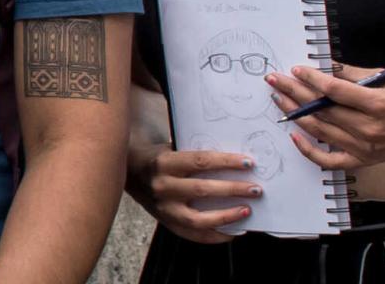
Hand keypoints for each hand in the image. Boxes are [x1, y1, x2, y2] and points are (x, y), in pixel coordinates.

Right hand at [127, 143, 258, 244]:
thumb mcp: (172, 148)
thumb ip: (196, 156)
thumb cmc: (159, 158)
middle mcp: (163, 186)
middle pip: (203, 190)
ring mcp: (164, 208)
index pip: (201, 161)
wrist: (128, 172)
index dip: (226, 162)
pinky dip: (215, 236)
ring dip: (226, 216)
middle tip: (256, 189)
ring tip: (247, 211)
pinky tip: (232, 232)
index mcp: (165, 163)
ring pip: (198, 218)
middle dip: (233, 189)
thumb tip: (235, 162)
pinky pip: (193, 235)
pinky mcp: (166, 223)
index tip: (248, 163)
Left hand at [267, 63, 384, 170]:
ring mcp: (366, 147)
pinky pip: (330, 161)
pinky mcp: (365, 160)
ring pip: (321, 131)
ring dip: (296, 113)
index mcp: (378, 105)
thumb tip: (326, 67)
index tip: (296, 69)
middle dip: (294, 92)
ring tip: (279, 98)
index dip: (312, 79)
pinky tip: (296, 136)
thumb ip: (355, 75)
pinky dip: (310, 151)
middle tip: (275, 80)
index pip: (334, 91)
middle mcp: (370, 129)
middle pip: (322, 110)